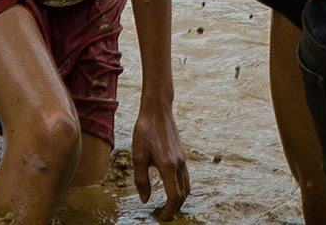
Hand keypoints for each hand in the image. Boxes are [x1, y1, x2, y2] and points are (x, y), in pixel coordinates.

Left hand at [132, 100, 189, 219]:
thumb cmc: (145, 131)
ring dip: (179, 199)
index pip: (173, 197)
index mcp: (167, 166)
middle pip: (182, 195)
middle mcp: (179, 165)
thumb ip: (141, 180)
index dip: (168, 211)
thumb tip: (145, 200)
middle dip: (174, 208)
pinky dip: (181, 188)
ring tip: (167, 205)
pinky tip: (171, 188)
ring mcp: (183, 160)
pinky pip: (186, 178)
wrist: (157, 110)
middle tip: (162, 215)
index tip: (161, 217)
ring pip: (186, 187)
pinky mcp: (182, 156)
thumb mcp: (138, 156)